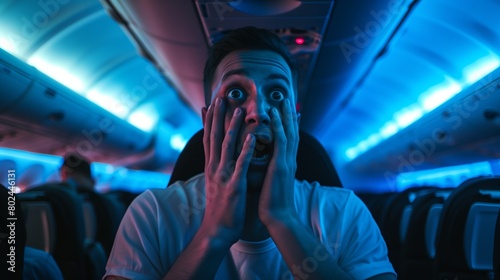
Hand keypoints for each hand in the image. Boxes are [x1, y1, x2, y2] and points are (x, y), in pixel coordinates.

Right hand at [201, 97, 255, 243]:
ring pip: (227, 146)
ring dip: (233, 127)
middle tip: (220, 97)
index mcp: (211, 167)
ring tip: (239, 110)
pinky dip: (246, 149)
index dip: (207, 121)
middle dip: (217, 117)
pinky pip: (242, 164)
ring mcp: (224, 175)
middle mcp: (215, 168)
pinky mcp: (235, 185)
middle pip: (214, 137)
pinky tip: (252, 137)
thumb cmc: (220, 208)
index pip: (207, 139)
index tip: (208, 104)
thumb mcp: (216, 184)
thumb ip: (217, 169)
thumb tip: (217, 158)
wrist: (217, 230)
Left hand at [258, 99, 299, 225]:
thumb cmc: (273, 203)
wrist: (279, 217)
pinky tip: (274, 116)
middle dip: (290, 115)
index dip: (289, 124)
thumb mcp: (273, 182)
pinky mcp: (281, 166)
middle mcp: (289, 160)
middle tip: (288, 99)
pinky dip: (279, 127)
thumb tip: (269, 165)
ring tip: (283, 100)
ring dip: (285, 116)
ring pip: (289, 133)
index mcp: (286, 164)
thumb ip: (273, 170)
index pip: (289, 139)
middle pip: (292, 132)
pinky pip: (281, 142)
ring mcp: (287, 162)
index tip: (286, 110)